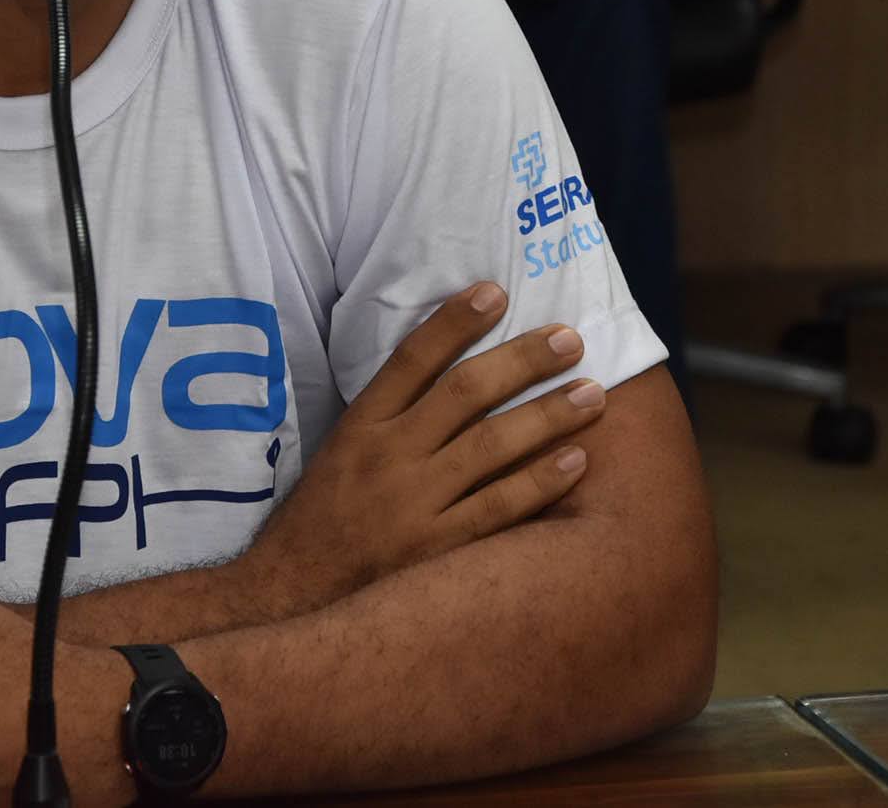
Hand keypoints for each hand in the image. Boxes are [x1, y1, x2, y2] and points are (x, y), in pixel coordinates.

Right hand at [235, 281, 600, 613]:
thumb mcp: (342, 451)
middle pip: (463, 394)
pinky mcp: (436, 553)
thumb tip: (451, 368)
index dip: (453, 322)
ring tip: (594, 392)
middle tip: (569, 338)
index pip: (410, 359)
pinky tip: (578, 461)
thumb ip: (391, 415)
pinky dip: (540, 482)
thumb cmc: (327, 516)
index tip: (495, 291)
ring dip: (547, 415)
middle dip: (522, 360)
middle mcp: (388, 458)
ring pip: (490, 447)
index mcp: (360, 426)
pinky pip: (499, 510)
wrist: (293, 596)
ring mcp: (413, 505)